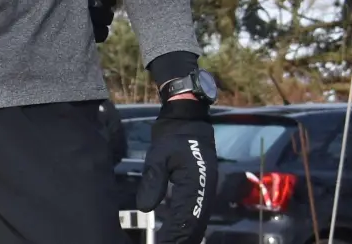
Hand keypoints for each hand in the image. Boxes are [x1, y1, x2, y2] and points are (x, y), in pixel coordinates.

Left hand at [135, 99, 216, 243]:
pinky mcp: (201, 189)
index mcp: (197, 184)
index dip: (174, 236)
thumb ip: (153, 181)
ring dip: (185, 235)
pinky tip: (176, 234)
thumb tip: (145, 208)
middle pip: (194, 225)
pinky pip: (195, 213)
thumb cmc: (173, 135)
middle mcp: (205, 191)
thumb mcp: (159, 155)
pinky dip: (186, 226)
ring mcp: (205, 191)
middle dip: (181, 240)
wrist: (188, 119)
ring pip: (196, 221)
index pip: (185, 218)